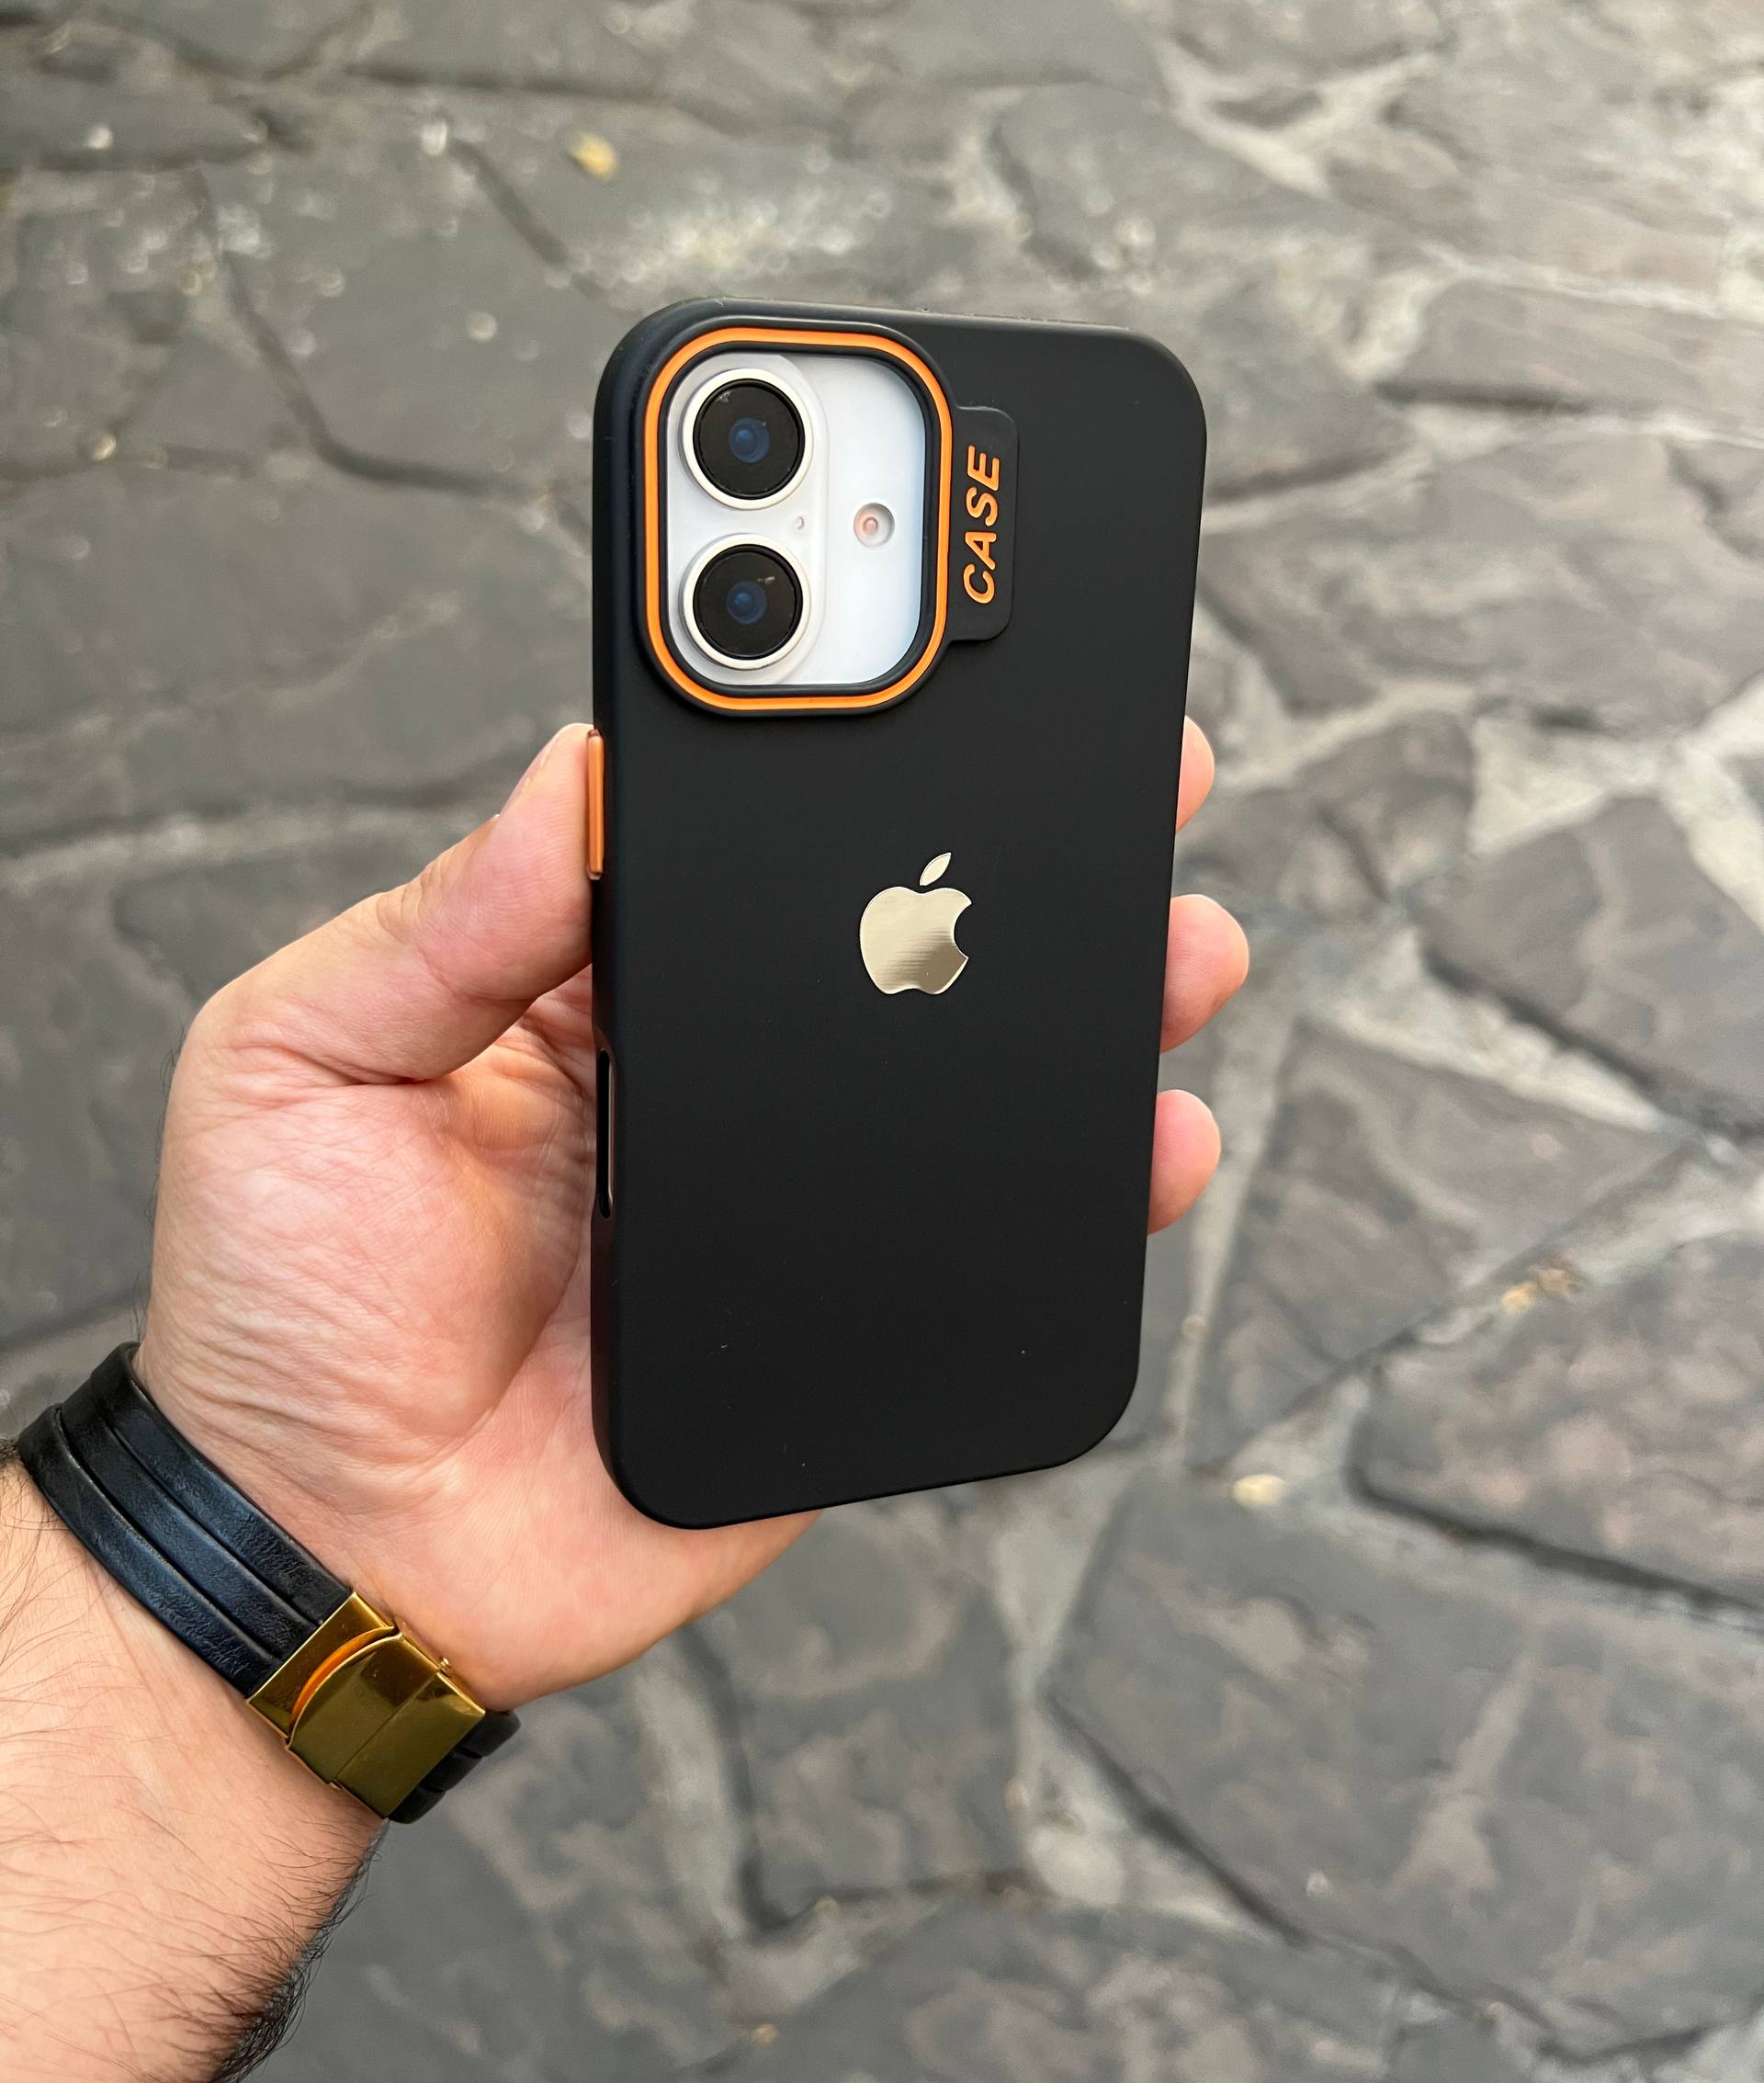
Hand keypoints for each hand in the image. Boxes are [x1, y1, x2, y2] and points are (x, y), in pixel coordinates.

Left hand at [136, 722, 1244, 1711]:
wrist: (333, 1553)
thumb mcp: (299, 1062)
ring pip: (963, 1071)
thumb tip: (574, 769)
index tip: (932, 659)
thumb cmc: (277, 1301)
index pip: (740, 838)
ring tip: (1175, 940)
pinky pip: (985, 1238)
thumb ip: (439, 926)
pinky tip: (1150, 1143)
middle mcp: (710, 1071)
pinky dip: (1086, 1191)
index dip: (838, 748)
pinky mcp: (845, 1313)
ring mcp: (790, 1192)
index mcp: (587, 983)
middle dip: (1014, 850)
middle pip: (887, 933)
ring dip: (1083, 999)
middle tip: (1124, 772)